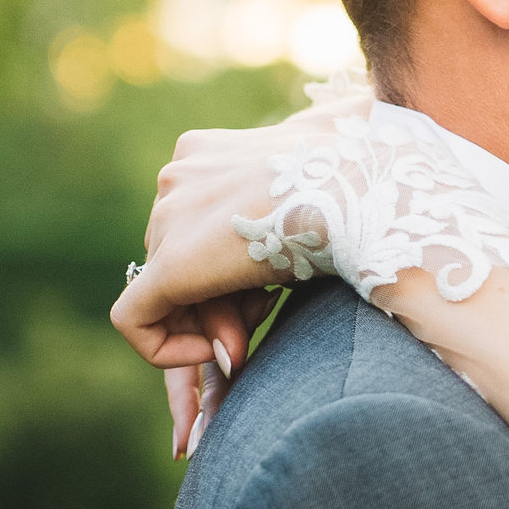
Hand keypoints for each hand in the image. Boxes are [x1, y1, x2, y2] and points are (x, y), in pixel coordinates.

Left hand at [113, 88, 371, 449]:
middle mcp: (179, 177)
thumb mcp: (329, 185)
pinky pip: (134, 321)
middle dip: (227, 299)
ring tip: (264, 327)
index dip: (231, 270)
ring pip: (171, 291)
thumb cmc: (374, 174)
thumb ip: (294, 213)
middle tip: (268, 318)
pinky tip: (224, 357)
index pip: (201, 225)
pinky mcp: (169, 266)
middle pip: (185, 259)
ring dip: (220, 320)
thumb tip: (303, 232)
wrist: (369, 186)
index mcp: (209, 151)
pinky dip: (168, 351)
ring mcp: (169, 216)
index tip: (269, 295)